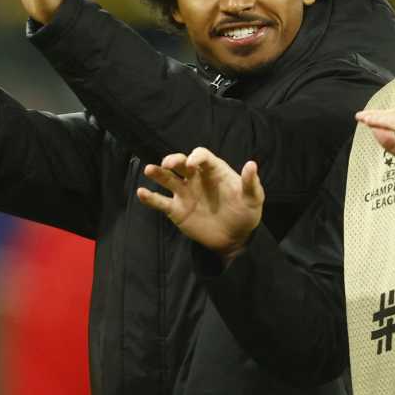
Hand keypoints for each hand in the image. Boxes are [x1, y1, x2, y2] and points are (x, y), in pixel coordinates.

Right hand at [135, 147, 264, 259]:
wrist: (235, 239)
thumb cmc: (246, 214)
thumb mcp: (253, 199)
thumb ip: (251, 183)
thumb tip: (251, 164)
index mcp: (214, 171)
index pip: (202, 156)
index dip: (196, 156)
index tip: (193, 163)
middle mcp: (196, 178)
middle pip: (180, 163)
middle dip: (173, 160)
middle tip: (168, 163)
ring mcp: (185, 193)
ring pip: (167, 179)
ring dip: (157, 173)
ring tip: (149, 170)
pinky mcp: (176, 210)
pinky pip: (160, 202)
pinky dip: (150, 197)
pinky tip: (141, 193)